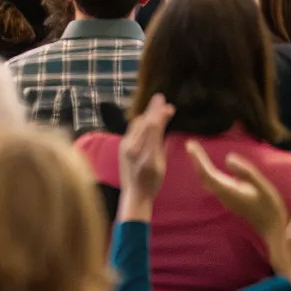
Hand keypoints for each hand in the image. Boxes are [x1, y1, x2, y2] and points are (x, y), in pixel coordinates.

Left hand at [117, 95, 174, 220]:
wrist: (134, 193)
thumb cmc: (152, 182)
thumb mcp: (160, 164)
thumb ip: (159, 145)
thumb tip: (162, 126)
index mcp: (144, 152)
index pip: (152, 127)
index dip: (159, 114)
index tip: (168, 106)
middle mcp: (131, 146)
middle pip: (143, 122)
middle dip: (153, 109)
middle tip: (160, 97)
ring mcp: (124, 146)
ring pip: (136, 124)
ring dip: (147, 114)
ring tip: (156, 105)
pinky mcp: (122, 147)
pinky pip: (132, 129)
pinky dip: (141, 122)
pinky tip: (147, 118)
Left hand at [187, 140, 290, 273]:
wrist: (272, 230)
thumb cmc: (270, 208)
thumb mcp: (262, 188)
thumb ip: (246, 172)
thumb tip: (228, 158)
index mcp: (228, 190)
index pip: (207, 172)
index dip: (198, 158)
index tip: (191, 145)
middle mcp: (222, 195)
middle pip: (204, 175)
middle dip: (196, 159)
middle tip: (190, 144)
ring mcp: (224, 198)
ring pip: (207, 180)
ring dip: (200, 165)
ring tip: (195, 151)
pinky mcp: (228, 199)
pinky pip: (212, 183)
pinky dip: (207, 171)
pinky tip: (208, 166)